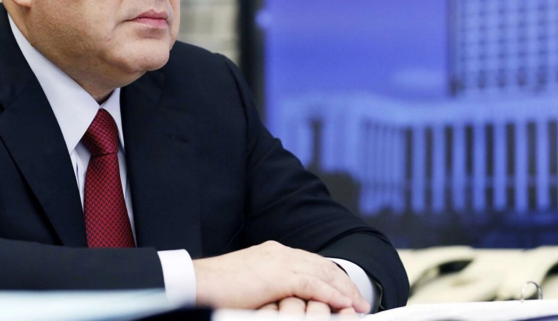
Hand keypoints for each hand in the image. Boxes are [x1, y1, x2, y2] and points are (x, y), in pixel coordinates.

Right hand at [193, 240, 368, 311]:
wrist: (197, 282)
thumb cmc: (215, 288)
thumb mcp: (249, 286)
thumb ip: (268, 288)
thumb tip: (282, 302)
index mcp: (272, 252)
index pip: (310, 262)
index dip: (330, 277)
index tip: (344, 291)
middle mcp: (279, 252)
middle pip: (321, 266)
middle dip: (343, 283)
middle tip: (360, 300)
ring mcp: (279, 261)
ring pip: (322, 274)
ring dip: (344, 291)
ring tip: (358, 305)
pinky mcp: (278, 275)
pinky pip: (313, 285)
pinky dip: (331, 295)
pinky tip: (343, 305)